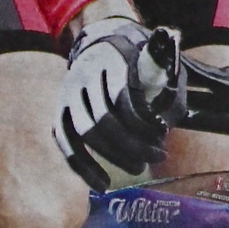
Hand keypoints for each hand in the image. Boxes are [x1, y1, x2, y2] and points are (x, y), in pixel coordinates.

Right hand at [53, 20, 184, 189]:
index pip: (122, 97)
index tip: (163, 136)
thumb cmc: (142, 61)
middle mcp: (84, 75)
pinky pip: (65, 143)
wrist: (104, 43)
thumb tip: (163, 129)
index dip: (143, 123)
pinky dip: (83, 167)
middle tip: (158, 156)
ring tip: (139, 168)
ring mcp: (68, 94)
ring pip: (84, 133)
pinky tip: (102, 184)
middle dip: (133, 145)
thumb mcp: (163, 67)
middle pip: (103, 120)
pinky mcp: (60, 111)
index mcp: (111, 59)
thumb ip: (168, 95)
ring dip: (114, 156)